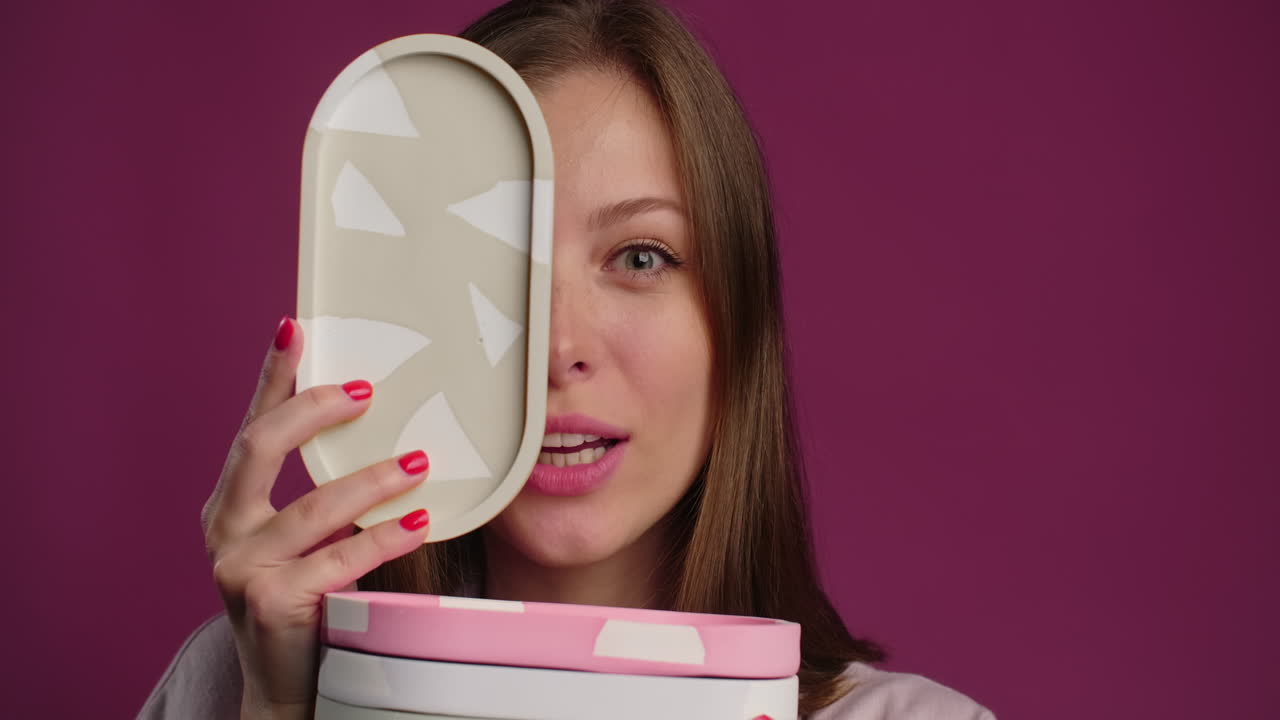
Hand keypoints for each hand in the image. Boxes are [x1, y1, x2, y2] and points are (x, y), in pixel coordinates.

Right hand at [201, 317, 431, 719]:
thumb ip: (322, 493)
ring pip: (313, 506)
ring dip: (371, 478)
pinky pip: (340, 558)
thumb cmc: (306, 601)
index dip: (272, 378)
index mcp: (230, 506)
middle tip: (367, 391)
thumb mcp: (305, 540)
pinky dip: (383, 535)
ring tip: (417, 459)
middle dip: (313, 411)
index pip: (252, 428)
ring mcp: (241, 568)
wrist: (287, 684)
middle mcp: (225, 529)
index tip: (294, 329)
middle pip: (260, 447)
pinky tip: (418, 518)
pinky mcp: (272, 602)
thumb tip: (383, 430)